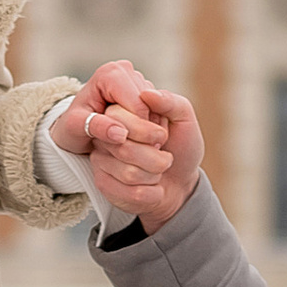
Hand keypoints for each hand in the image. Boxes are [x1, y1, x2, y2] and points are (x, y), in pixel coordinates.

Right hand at [50, 61, 192, 224]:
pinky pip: (129, 193)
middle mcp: (107, 133)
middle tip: (165, 154)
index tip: (164, 135)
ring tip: (159, 170)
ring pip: (129, 172)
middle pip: (124, 147)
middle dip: (157, 157)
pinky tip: (153, 187)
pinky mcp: (103, 183)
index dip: (151, 131)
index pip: (121, 117)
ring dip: (156, 174)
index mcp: (123, 112)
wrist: (182, 182)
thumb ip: (170, 102)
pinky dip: (152, 193)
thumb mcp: (184, 119)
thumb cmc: (181, 147)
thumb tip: (147, 93)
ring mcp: (101, 159)